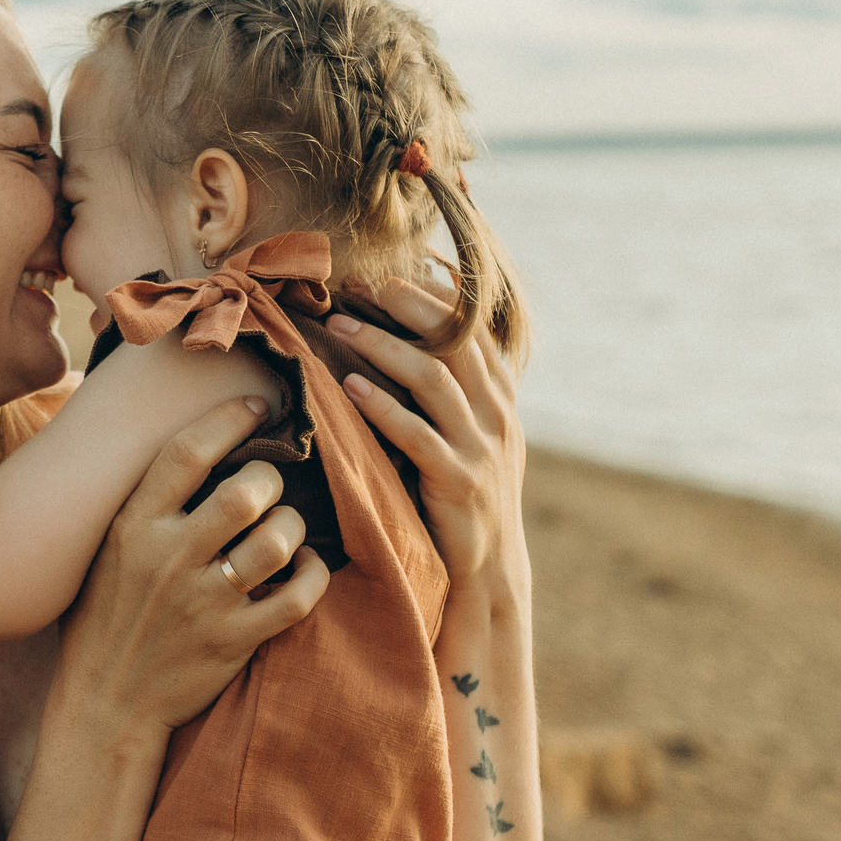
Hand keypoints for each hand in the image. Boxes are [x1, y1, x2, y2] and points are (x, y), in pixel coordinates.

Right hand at [58, 397, 329, 734]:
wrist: (105, 704)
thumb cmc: (104, 619)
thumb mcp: (103, 551)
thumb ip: (139, 503)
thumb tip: (184, 442)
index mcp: (132, 528)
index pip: (187, 452)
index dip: (229, 418)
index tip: (255, 405)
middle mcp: (168, 560)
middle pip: (244, 492)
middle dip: (270, 478)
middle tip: (268, 486)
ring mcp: (204, 604)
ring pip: (277, 541)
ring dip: (292, 526)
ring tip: (284, 529)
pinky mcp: (234, 643)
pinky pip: (298, 598)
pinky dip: (314, 575)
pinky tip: (306, 568)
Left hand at [328, 278, 527, 600]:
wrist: (490, 569)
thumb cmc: (465, 497)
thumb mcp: (471, 438)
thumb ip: (453, 394)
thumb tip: (412, 344)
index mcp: (500, 399)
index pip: (473, 329)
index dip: (432, 294)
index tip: (388, 271)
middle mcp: (497, 416)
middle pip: (454, 340)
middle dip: (405, 304)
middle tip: (358, 284)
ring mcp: (480, 448)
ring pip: (434, 379)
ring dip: (383, 346)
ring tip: (340, 325)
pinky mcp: (457, 483)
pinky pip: (417, 435)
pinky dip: (382, 407)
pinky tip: (349, 387)